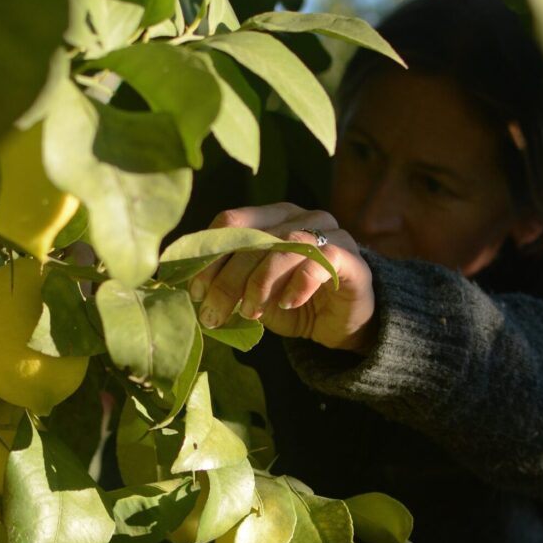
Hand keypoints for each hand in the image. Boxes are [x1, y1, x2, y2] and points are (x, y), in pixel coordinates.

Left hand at [188, 204, 375, 352]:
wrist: (342, 324)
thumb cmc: (292, 303)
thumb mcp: (253, 295)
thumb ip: (229, 285)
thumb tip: (192, 291)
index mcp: (272, 217)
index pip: (232, 222)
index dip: (209, 256)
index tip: (196, 291)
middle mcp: (300, 218)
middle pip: (255, 237)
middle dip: (228, 279)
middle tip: (213, 312)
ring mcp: (330, 234)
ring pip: (285, 247)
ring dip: (260, 283)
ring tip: (250, 312)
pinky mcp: (351, 259)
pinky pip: (319, 263)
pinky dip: (297, 285)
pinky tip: (287, 304)